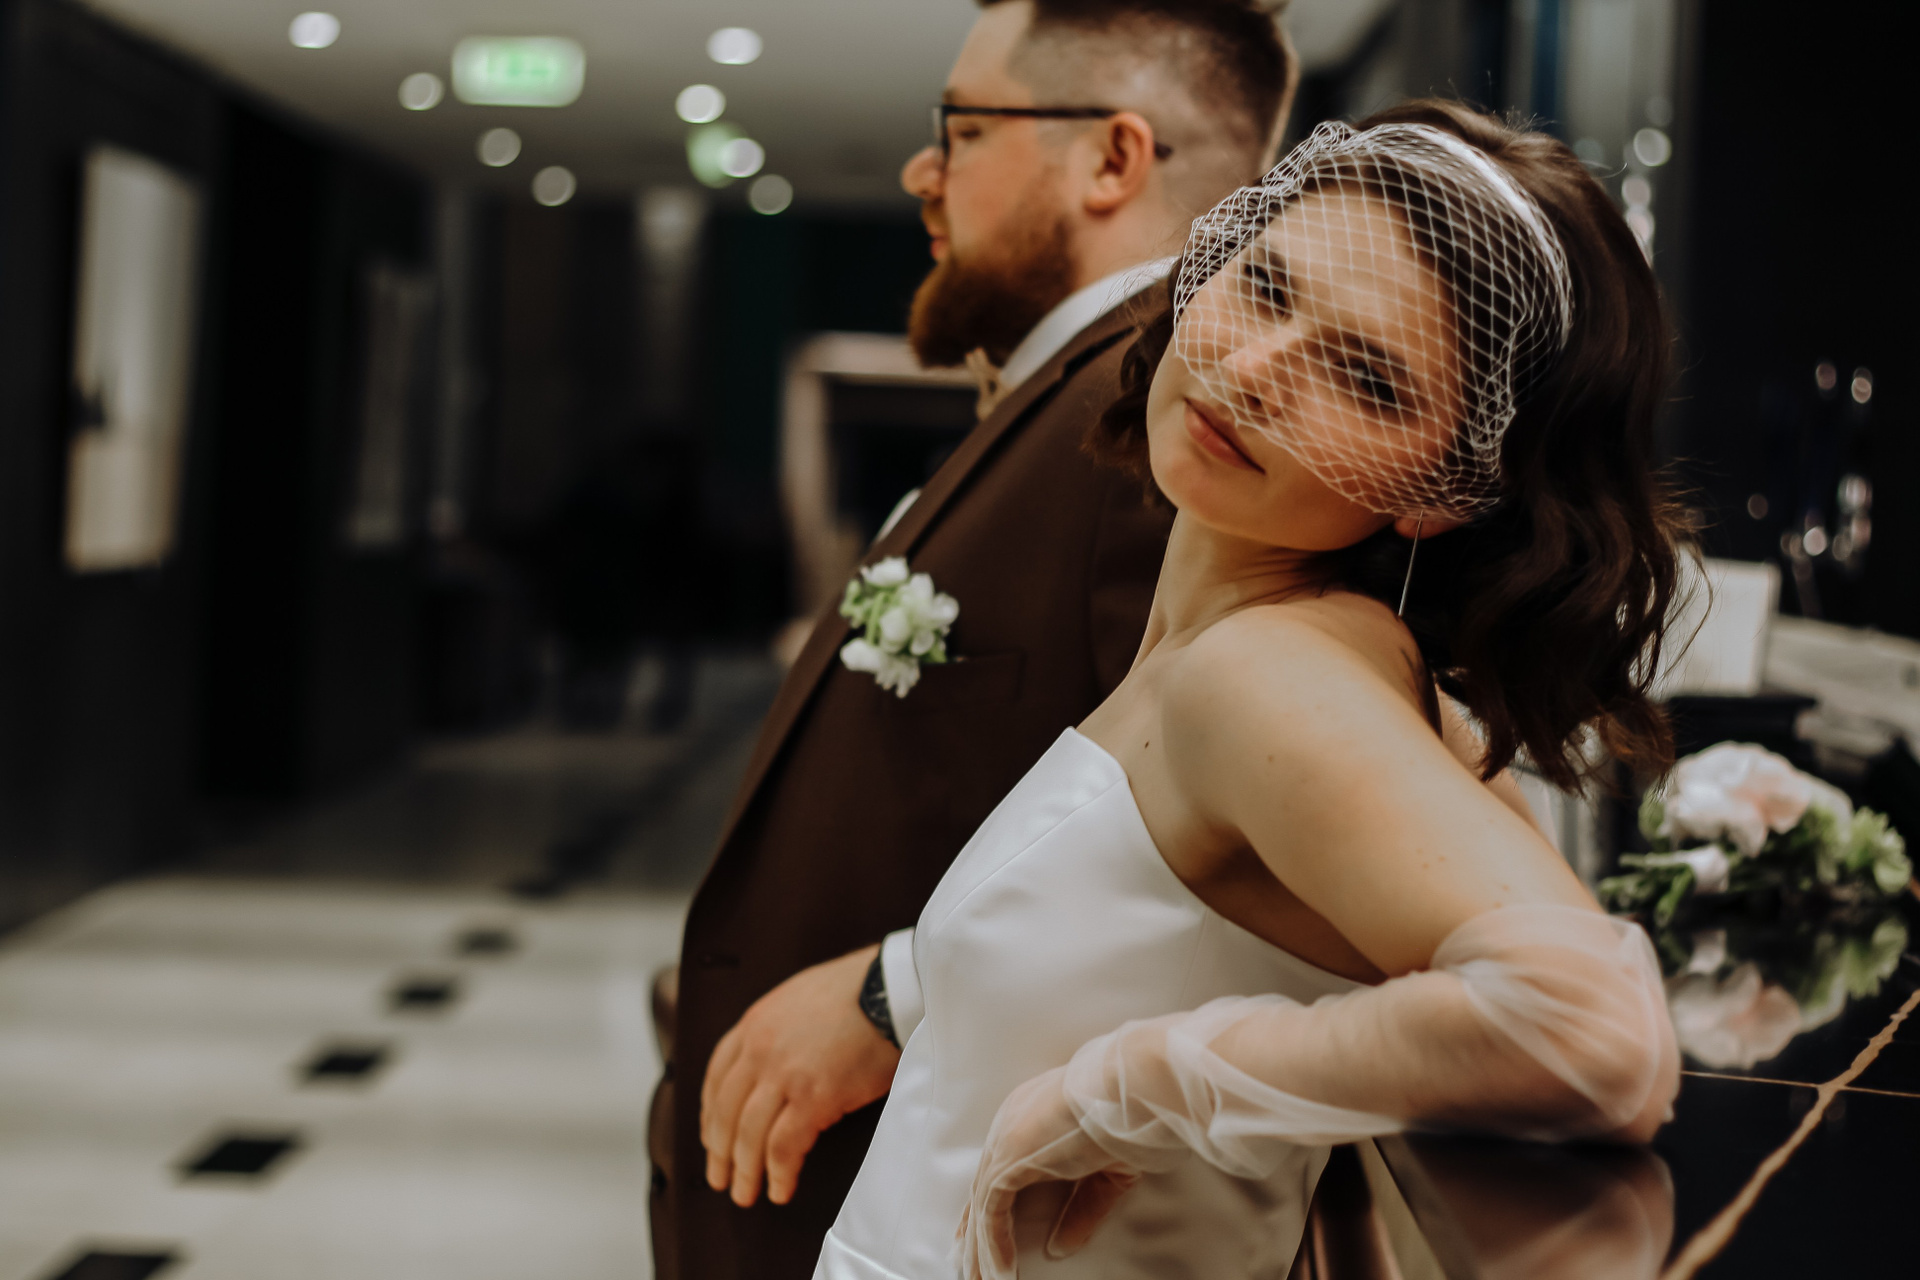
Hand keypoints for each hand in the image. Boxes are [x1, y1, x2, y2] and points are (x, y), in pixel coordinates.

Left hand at [700, 944, 900, 1206]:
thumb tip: (777, 1061)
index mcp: (754, 1024)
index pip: (716, 1077)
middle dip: (719, 1152)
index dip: (709, 1114)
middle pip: (725, 1111)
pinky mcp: (813, 1097)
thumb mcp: (800, 998)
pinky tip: (780, 1189)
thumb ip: (778, 1029)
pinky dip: (778, 1173)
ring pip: (748, 1135)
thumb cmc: (858, 990)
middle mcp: (760, 1049)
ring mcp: (784, 1074)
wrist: (891, 988)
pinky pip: (783, 1147)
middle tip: (720, 1178)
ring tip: (746, 1195)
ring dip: (744, 1171)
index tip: (711, 1137)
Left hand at [957, 1067, 1139, 1279]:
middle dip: (974, 1233)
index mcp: (1030, 1115)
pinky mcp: (1011, 1157)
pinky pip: (992, 1211)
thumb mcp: (1107, 1172)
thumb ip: (1082, 1208)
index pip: (999, 1169)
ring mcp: (1007, 1138)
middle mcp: (1011, 1123)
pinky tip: (998, 1272)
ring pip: (983, 1205)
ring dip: (979, 1249)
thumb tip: (1059, 1246)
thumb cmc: (1131, 1115)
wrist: (1136, 1087)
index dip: (989, 1208)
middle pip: (983, 1188)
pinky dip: (994, 1245)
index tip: (980, 1235)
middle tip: (966, 1266)